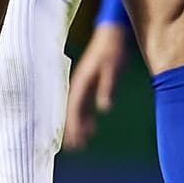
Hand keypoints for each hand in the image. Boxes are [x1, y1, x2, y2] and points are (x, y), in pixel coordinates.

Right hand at [63, 24, 129, 150]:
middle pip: (72, 111)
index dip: (73, 125)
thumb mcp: (112, 69)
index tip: (73, 141)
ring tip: (80, 144)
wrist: (112, 34)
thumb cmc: (112, 51)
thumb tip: (104, 108)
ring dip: (78, 126)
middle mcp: (79, 84)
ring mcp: (83, 84)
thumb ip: (107, 88)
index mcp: (81, 81)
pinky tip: (91, 129)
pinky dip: (85, 118)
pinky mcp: (90, 84)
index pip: (74, 108)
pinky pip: (84, 105)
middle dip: (71, 129)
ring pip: (78, 110)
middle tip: (73, 148)